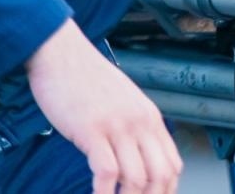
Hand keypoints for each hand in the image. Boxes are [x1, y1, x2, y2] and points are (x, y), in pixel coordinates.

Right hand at [26, 19, 180, 193]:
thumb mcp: (123, 101)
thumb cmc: (86, 79)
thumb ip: (134, 127)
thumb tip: (137, 158)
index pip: (172, 165)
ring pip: (137, 179)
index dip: (165, 191)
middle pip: (161, 176)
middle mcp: (140, 123)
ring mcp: (117, 126)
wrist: (62, 54)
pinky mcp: (92, 130)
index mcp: (150, 117)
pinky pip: (107, 173)